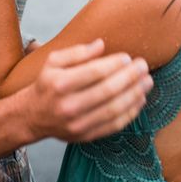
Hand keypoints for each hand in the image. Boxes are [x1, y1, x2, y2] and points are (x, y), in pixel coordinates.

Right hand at [24, 40, 152, 142]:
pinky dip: (130, 113)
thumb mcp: (54, 61)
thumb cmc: (47, 83)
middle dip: (130, 77)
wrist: (33, 116)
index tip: (128, 57)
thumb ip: (77, 52)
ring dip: (134, 94)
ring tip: (147, 82)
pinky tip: (140, 99)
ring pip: (114, 109)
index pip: (94, 72)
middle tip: (143, 67)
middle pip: (107, 91)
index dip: (114, 64)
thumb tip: (101, 44)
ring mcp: (78, 124)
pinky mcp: (85, 136)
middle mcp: (69, 105)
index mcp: (60, 83)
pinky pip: (113, 125)